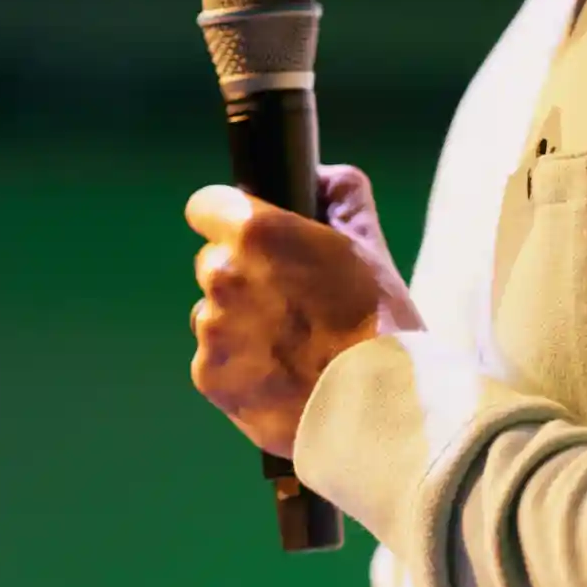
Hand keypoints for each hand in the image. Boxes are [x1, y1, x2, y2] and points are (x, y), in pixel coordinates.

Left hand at [187, 163, 423, 457]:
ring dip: (239, 324)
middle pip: (213, 263)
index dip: (231, 219)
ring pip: (213, 315)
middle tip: (290, 300)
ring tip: (291, 346)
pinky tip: (281, 376)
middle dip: (243, 276)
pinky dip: (240, 368)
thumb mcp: (370, 246)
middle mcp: (221, 275)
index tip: (252, 237)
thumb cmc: (379, 323)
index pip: (207, 206)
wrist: (378, 408)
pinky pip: (215, 362)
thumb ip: (341, 198)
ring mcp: (212, 329)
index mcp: (253, 232)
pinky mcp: (209, 378)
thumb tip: (323, 177)